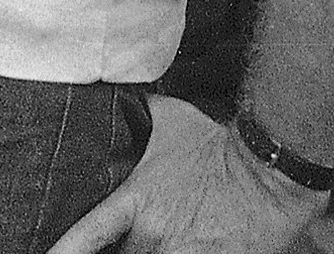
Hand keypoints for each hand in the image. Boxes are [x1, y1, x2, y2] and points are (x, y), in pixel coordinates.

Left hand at [47, 95, 322, 252]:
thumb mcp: (172, 120)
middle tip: (133, 232)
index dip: (62, 251)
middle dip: (121, 248)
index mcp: (134, 201)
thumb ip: (140, 113)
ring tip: (168, 234)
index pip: (85, 236)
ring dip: (149, 253)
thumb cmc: (219, 145)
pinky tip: (190, 242)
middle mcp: (151, 234)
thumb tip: (123, 95)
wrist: (270, 174)